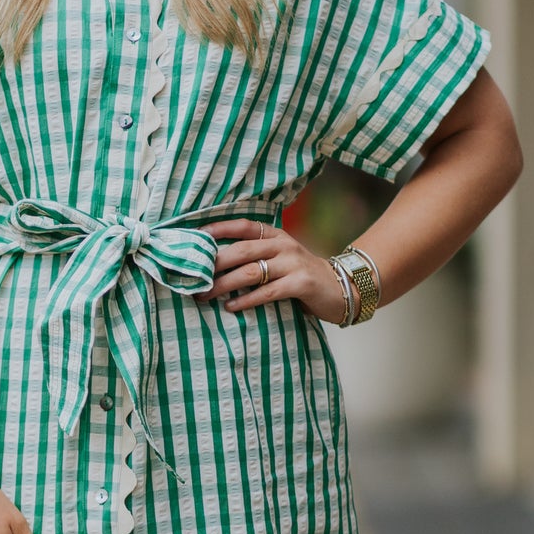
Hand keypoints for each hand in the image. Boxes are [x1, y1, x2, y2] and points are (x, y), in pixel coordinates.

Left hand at [193, 217, 350, 325]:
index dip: (219, 229)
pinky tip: (230, 306)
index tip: (195, 236)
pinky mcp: (301, 283)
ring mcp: (293, 263)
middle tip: (191, 276)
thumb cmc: (301, 276)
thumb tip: (214, 264)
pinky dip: (246, 300)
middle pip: (241, 250)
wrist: (341, 289)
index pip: (244, 226)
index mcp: (276, 235)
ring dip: (223, 284)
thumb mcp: (280, 259)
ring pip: (250, 271)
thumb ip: (256, 257)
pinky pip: (267, 291)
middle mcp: (284, 245)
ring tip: (204, 295)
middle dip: (213, 264)